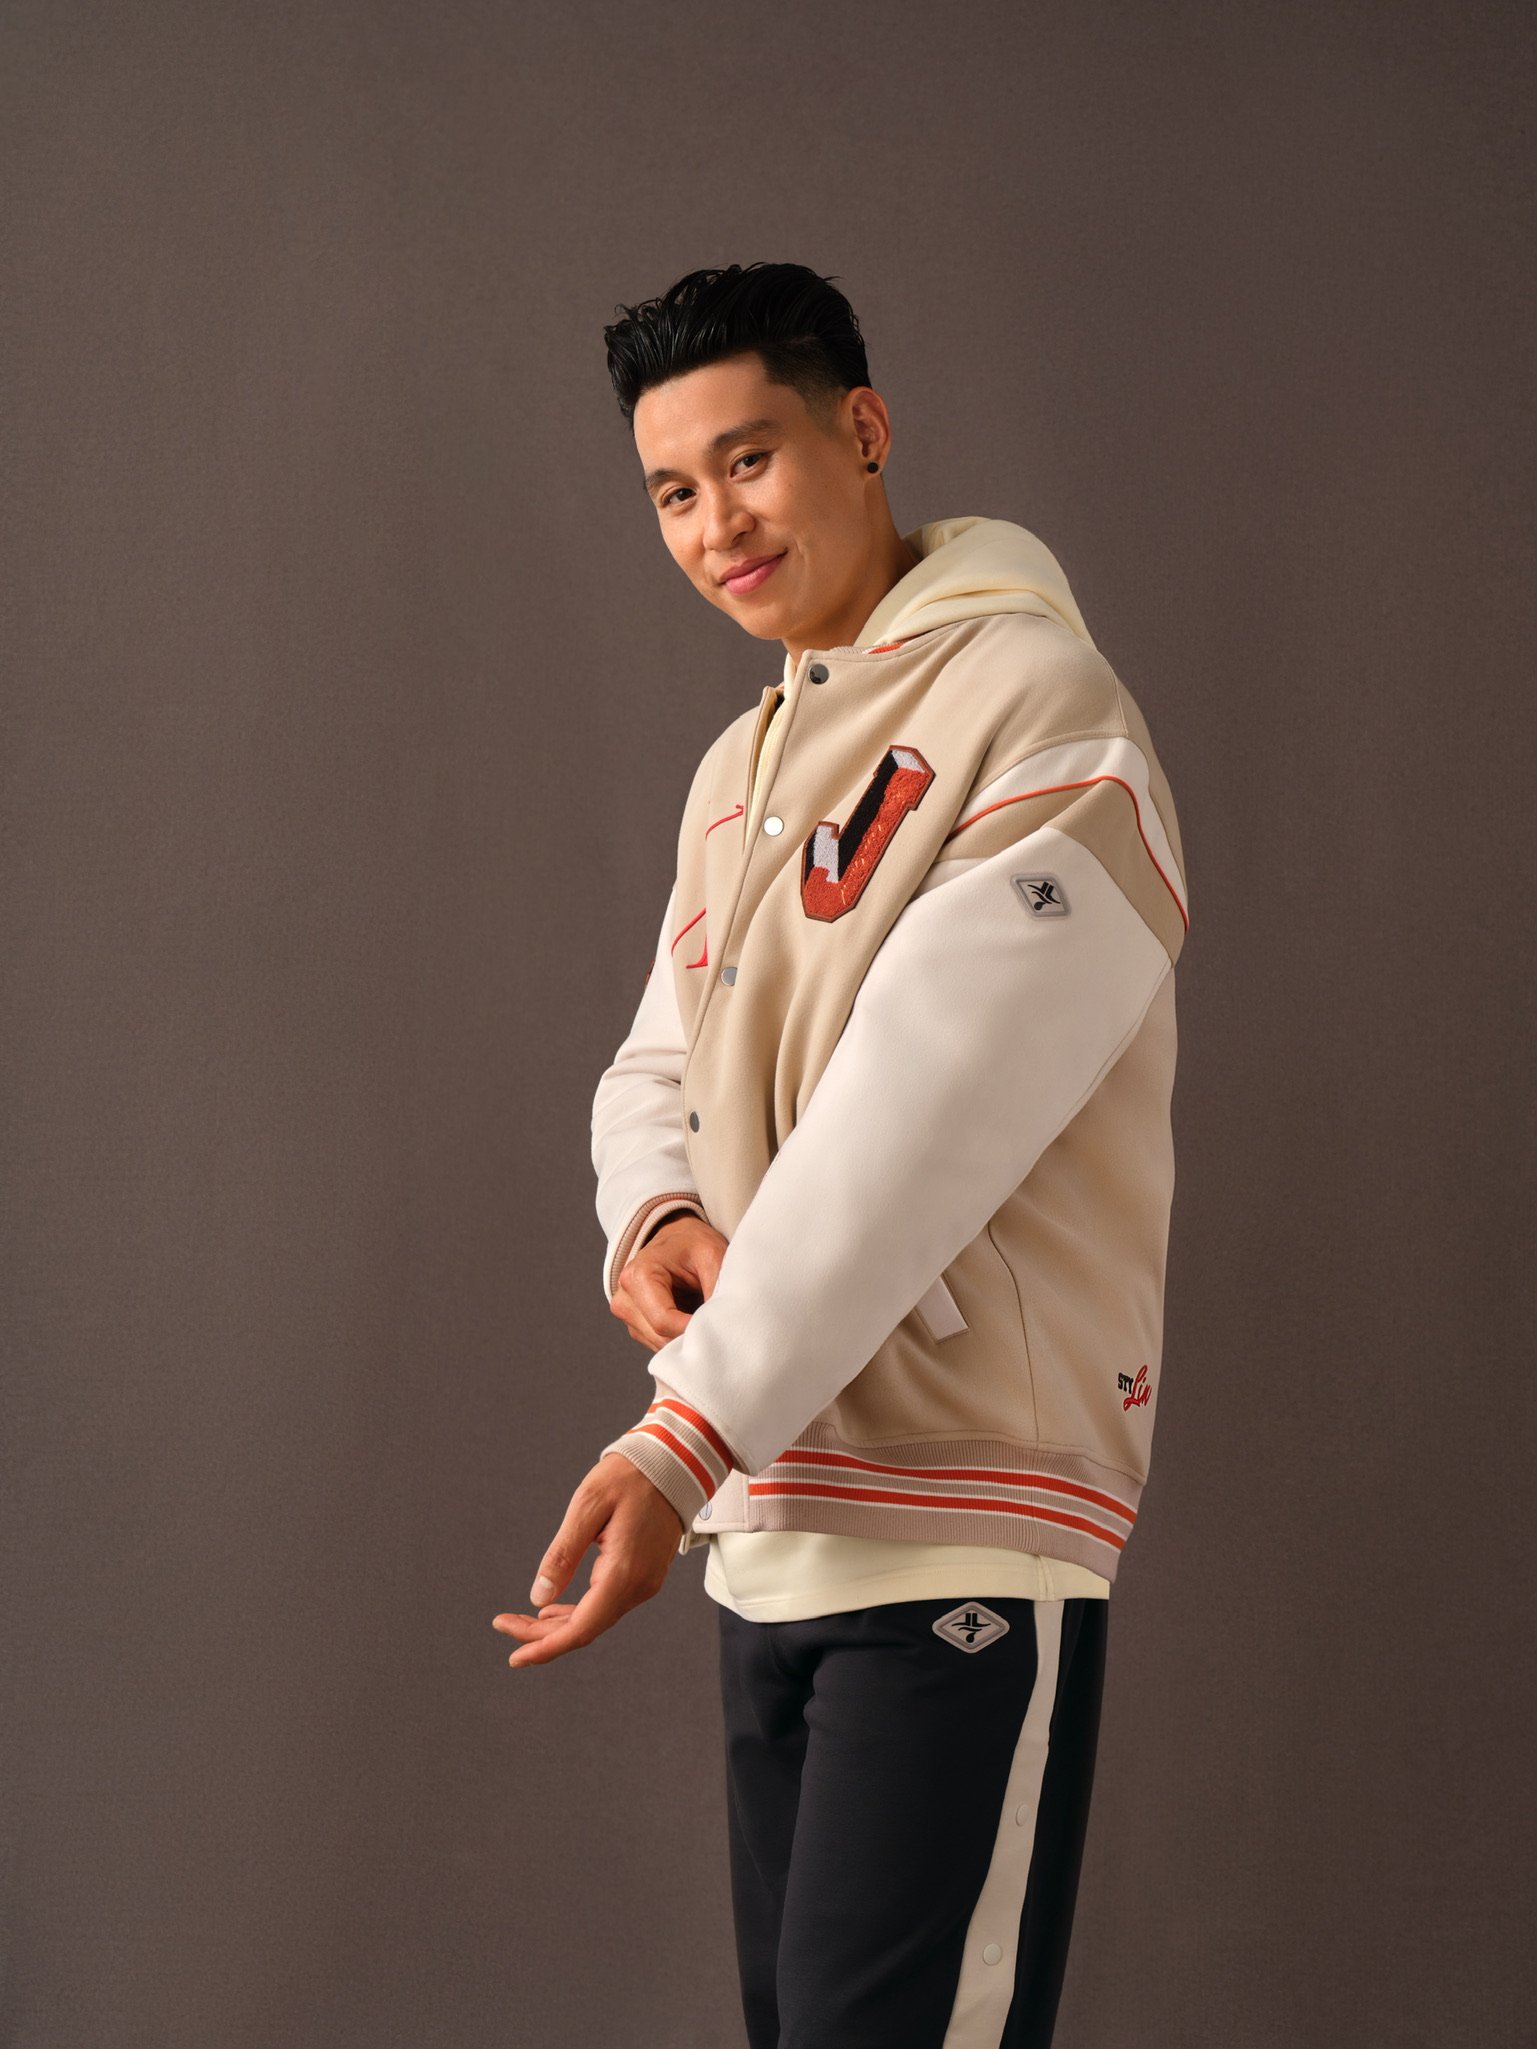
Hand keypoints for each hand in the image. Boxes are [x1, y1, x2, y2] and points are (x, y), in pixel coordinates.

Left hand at [492, 1452, 684, 1668]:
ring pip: (596, 1619)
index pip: (580, 1629)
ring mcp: (646, 1583)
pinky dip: (578, 1611)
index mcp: (623, 1573)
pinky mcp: (645, 1575)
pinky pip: (607, 1605)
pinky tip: (555, 1606)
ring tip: (523, 1618)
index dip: (544, 1647)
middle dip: (542, 1635)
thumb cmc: (629, 1477)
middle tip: (505, 1624)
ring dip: (558, 1624)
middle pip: (585, 1629)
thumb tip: (537, 1599)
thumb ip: (562, 1555)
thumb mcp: (587, 1506)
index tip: (513, 1656)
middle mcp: (638, 1586)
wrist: (674, 1463)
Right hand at [608, 1213, 728, 1351]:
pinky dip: (679, 1338)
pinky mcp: (635, 1326)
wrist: (676, 1238)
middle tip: (717, 1323)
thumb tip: (721, 1325)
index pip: (663, 1321)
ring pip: (661, 1345)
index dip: (693, 1330)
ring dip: (685, 1338)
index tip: (718, 1328)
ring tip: (703, 1315)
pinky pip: (660, 1344)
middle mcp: (625, 1298)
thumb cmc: (692, 1244)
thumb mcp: (713, 1256)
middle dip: (691, 1336)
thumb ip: (717, 1289)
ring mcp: (627, 1314)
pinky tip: (691, 1319)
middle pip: (661, 1337)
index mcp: (638, 1276)